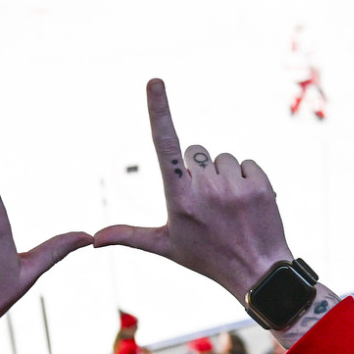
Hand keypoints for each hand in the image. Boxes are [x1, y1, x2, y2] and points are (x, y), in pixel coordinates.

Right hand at [94, 79, 292, 298]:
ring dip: (223, 176)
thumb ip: (129, 236)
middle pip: (195, 152)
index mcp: (178, 198)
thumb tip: (93, 240)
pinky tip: (247, 204)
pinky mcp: (259, 184)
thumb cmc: (208, 258)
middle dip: (198, 170)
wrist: (258, 272)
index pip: (164, 144)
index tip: (155, 81)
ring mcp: (233, 186)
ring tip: (229, 208)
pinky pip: (246, 162)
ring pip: (222, 158)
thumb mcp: (167, 247)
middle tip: (209, 205)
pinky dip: (246, 178)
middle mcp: (204, 188)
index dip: (159, 110)